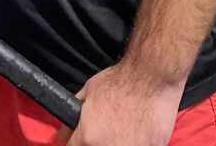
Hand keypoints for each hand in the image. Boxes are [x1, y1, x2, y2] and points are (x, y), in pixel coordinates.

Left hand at [57, 63, 181, 145]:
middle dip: (95, 141)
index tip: (82, 138)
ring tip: (123, 129)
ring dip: (117, 142)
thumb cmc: (119, 81)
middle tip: (106, 129)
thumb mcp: (88, 91)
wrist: (151, 77)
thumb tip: (64, 133)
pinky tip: (138, 131)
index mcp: (88, 138)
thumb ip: (75, 116)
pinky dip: (136, 142)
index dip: (76, 141)